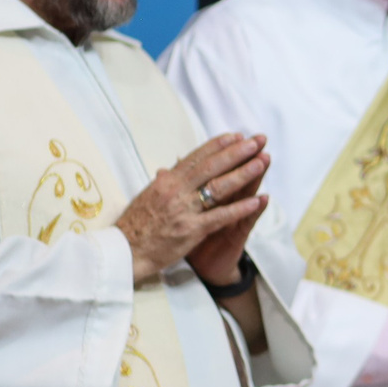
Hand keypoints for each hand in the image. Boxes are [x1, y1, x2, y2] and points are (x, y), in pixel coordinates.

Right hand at [112, 134, 271, 287]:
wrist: (124, 251)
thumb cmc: (136, 224)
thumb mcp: (148, 196)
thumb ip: (164, 181)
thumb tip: (169, 167)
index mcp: (166, 181)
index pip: (195, 158)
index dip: (217, 145)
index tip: (236, 135)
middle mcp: (175, 191)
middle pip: (211, 167)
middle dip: (236, 152)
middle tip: (256, 141)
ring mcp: (184, 210)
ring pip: (218, 187)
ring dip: (243, 173)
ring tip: (262, 162)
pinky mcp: (191, 230)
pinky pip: (220, 216)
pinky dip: (239, 207)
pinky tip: (257, 200)